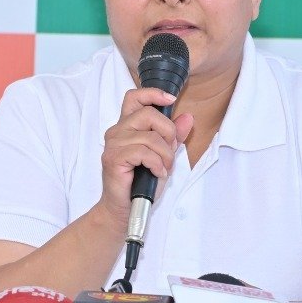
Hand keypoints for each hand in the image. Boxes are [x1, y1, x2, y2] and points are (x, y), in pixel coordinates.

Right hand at [97, 88, 192, 228]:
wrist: (125, 208)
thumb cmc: (141, 182)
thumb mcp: (163, 155)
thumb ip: (174, 136)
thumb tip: (187, 118)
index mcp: (127, 126)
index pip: (135, 97)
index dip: (153, 93)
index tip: (171, 99)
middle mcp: (117, 131)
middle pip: (148, 113)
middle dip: (168, 132)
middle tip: (170, 151)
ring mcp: (114, 144)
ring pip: (150, 137)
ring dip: (165, 155)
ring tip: (164, 168)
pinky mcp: (114, 159)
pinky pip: (144, 152)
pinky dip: (157, 164)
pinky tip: (157, 173)